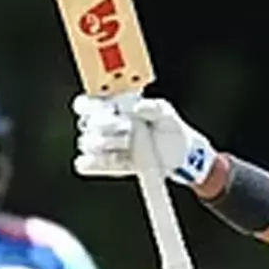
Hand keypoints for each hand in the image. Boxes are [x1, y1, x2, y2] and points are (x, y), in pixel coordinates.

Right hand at [72, 93, 216, 187]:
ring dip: (101, 143)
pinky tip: (89, 161)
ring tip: (125, 143)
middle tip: (123, 126)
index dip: (87, 105)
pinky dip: (90, 163)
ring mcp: (107, 146)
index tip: (100, 108)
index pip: (89, 103)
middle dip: (103, 124)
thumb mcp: (166, 114)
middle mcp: (107, 126)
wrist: (181, 156)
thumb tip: (137, 108)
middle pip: (88, 123)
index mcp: (115, 108)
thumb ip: (154, 108)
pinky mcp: (111, 165)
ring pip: (88, 143)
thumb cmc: (171, 129)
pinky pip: (91, 165)